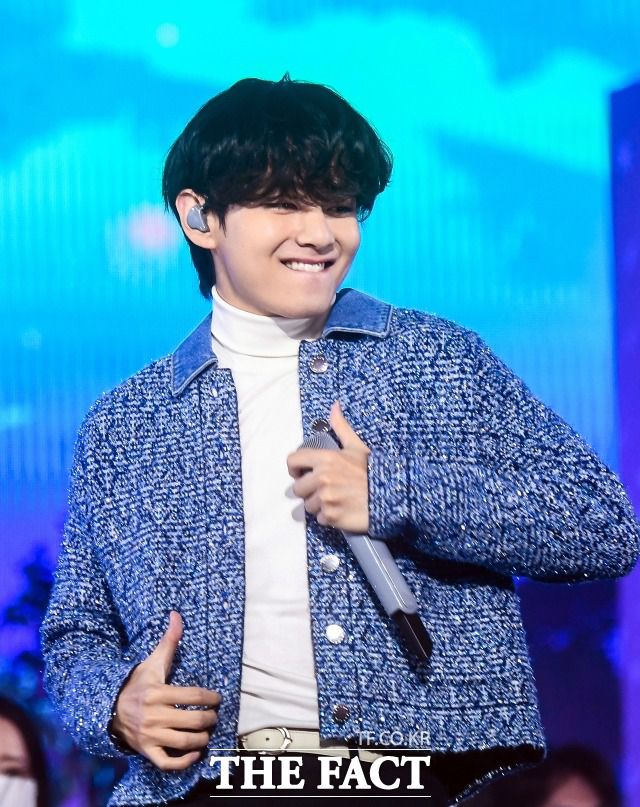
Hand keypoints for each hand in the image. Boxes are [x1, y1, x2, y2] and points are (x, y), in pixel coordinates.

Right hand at [111, 611, 220, 770]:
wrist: (109, 708)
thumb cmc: (137, 684)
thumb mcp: (152, 662)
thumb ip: (169, 640)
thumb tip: (177, 615)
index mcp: (157, 693)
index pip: (193, 696)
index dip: (211, 698)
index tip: (217, 698)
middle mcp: (153, 715)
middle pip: (192, 720)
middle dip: (209, 719)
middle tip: (214, 716)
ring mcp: (149, 736)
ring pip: (183, 742)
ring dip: (201, 739)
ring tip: (207, 733)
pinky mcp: (146, 751)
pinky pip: (167, 762)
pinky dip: (183, 761)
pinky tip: (194, 754)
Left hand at [287, 401, 370, 532]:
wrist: (391, 496)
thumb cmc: (372, 471)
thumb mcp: (357, 447)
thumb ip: (341, 427)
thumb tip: (334, 406)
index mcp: (325, 459)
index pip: (292, 461)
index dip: (295, 468)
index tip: (302, 474)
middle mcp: (322, 478)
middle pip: (298, 488)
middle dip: (309, 490)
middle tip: (326, 490)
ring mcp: (325, 499)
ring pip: (309, 505)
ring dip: (319, 505)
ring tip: (337, 500)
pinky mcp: (331, 516)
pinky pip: (320, 519)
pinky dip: (329, 517)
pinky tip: (342, 510)